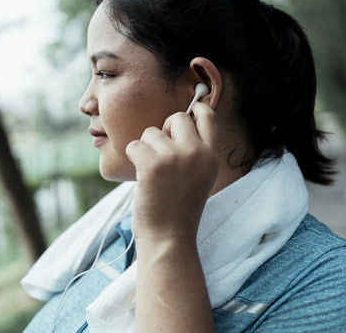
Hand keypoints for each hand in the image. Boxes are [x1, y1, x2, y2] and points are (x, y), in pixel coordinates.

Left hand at [125, 102, 219, 242]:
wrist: (169, 238)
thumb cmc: (180, 209)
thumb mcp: (200, 176)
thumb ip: (195, 151)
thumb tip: (177, 120)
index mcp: (212, 156)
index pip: (209, 116)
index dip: (196, 109)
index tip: (188, 111)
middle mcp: (197, 152)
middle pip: (178, 117)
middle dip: (165, 130)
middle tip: (162, 153)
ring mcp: (175, 157)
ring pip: (151, 132)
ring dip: (147, 149)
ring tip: (154, 174)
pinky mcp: (152, 164)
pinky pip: (135, 145)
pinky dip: (133, 159)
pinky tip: (142, 178)